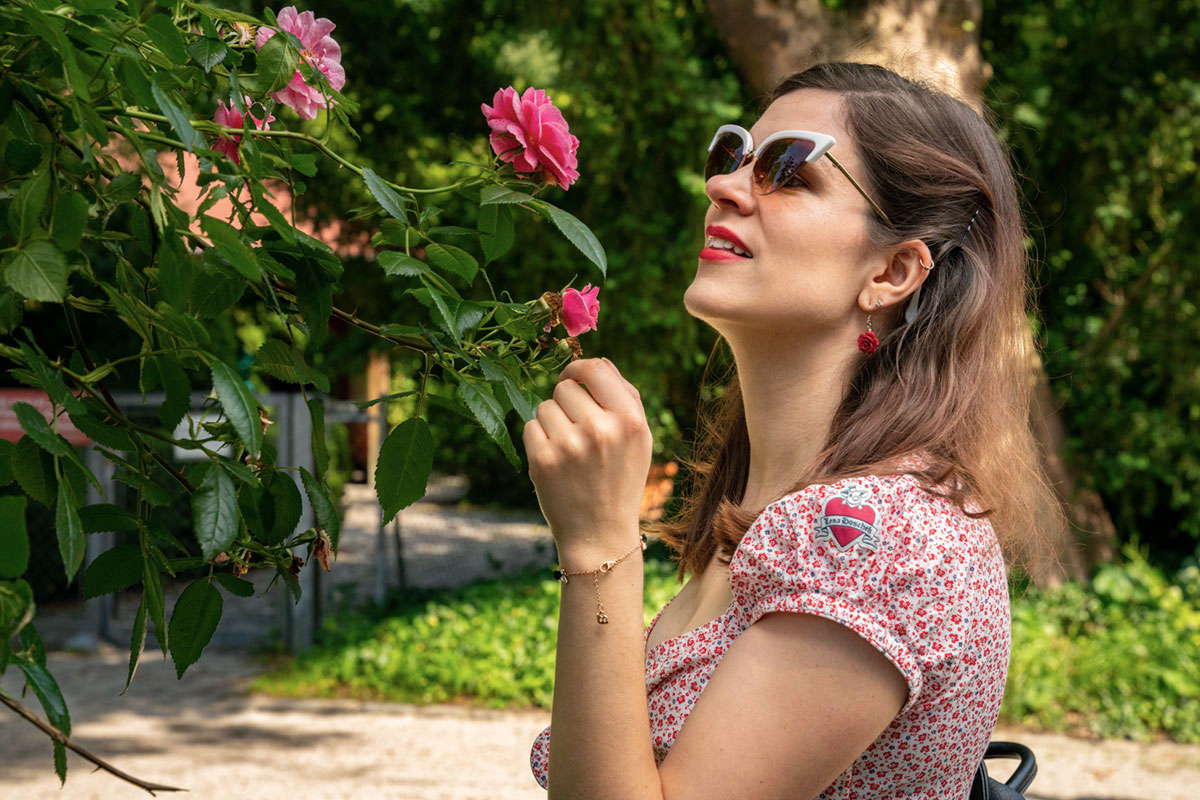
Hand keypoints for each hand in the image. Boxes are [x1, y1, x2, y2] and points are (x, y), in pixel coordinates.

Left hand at [522, 358, 652, 562]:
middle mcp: (601, 430)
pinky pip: (530, 427)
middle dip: (566, 402)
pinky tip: (555, 461)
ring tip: (568, 449)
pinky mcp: (542, 461)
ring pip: (545, 406)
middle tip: (576, 430)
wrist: (600, 534)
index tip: (574, 381)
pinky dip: (538, 440)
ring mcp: (570, 446)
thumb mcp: (639, 439)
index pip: (595, 368)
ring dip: (551, 422)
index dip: (578, 370)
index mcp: (630, 420)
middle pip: (565, 386)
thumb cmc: (620, 479)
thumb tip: (596, 361)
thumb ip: (624, 395)